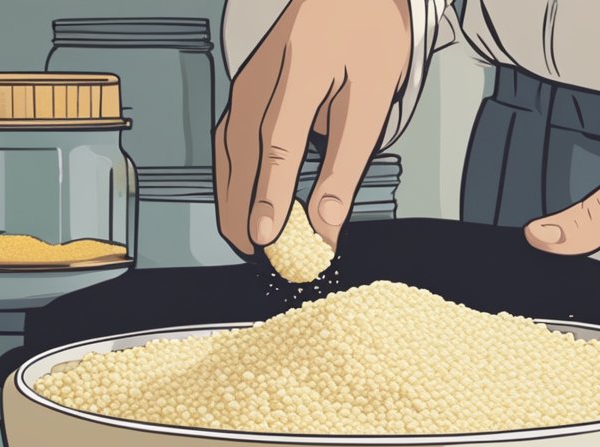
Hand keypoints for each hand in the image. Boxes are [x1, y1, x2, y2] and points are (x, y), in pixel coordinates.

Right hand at [214, 0, 409, 253]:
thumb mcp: (373, 98)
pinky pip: (227, 142)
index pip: (279, 142)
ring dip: (231, 198)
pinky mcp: (242, 92)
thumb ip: (347, 164)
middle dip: (243, 209)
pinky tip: (238, 203)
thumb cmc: (368, 37)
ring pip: (227, 151)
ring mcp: (245, 84)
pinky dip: (231, 178)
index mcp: (301, 69)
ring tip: (244, 241)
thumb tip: (328, 226)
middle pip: (241, 153)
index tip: (266, 237)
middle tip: (257, 257)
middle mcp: (260, 78)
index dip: (270, 193)